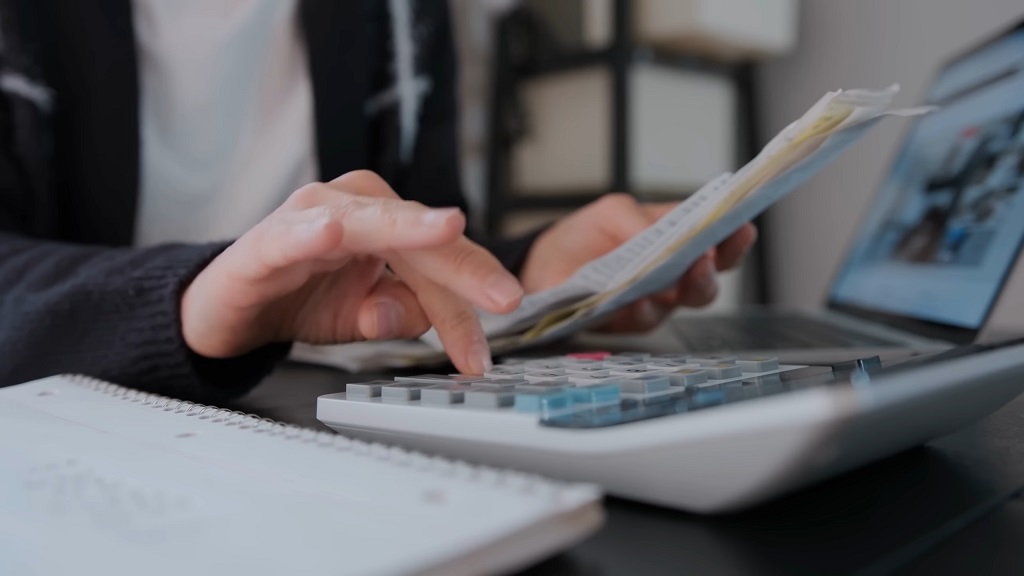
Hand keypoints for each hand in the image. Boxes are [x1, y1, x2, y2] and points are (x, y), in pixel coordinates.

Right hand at [181, 171, 522, 373]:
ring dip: (408, 228)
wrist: (230, 311)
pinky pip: (291, 236)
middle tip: (503, 298)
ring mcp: (308, 218)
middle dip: (464, 269)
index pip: (441, 259)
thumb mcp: (365, 316)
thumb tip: (420, 318)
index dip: (472, 298)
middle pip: (420, 237)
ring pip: (370, 223)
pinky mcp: (264, 243)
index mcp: (385, 223)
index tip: (488, 348)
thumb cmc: (302, 299)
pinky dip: (311, 233)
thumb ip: (402, 312)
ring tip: (444, 227)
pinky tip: (331, 232)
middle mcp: (354, 208)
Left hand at [520, 193, 756, 331]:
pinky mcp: (626, 321)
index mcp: (678, 243)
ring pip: (679, 303)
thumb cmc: (588, 233)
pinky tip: (638, 300)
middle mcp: (673, 277)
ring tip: (673, 281)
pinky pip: (642, 318)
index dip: (734, 239)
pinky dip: (642, 309)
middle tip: (706, 260)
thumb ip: (641, 221)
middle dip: (709, 272)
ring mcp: (653, 301)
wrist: (545, 262)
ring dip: (679, 292)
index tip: (742, 229)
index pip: (718, 243)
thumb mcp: (614, 212)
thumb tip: (664, 237)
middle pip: (706, 282)